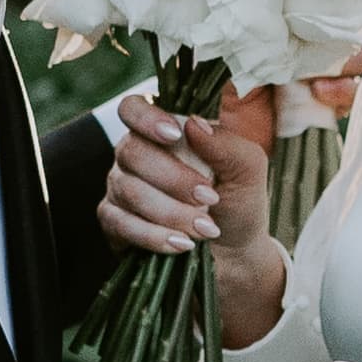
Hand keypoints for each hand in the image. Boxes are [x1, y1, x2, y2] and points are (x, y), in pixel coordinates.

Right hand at [102, 88, 292, 350]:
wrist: (233, 252)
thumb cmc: (238, 202)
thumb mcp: (247, 170)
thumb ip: (227, 144)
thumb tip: (194, 124)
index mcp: (163, 132)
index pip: (133, 108)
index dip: (146, 118)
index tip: (174, 135)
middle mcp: (135, 155)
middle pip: (131, 151)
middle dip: (173, 178)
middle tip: (210, 197)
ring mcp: (120, 187)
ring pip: (128, 190)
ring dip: (171, 212)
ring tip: (207, 229)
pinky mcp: (114, 222)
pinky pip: (121, 223)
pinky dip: (154, 236)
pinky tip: (182, 244)